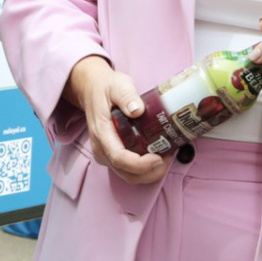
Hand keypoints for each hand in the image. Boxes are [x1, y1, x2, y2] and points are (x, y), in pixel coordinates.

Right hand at [68, 54, 167, 185]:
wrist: (92, 89)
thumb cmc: (106, 87)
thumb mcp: (117, 85)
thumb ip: (127, 96)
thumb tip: (137, 110)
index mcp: (101, 132)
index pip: (119, 158)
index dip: (140, 164)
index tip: (159, 158)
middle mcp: (101, 148)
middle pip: (126, 173)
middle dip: (150, 172)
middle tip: (169, 158)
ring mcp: (106, 153)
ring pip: (128, 175)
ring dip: (149, 173)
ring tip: (167, 157)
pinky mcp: (112, 154)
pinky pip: (128, 170)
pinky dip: (145, 169)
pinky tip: (158, 156)